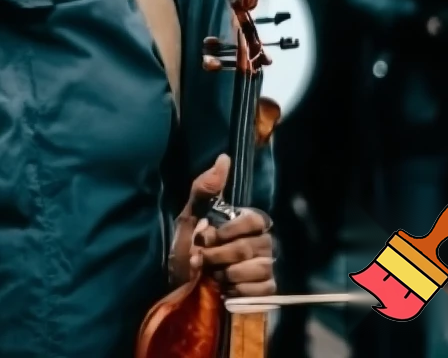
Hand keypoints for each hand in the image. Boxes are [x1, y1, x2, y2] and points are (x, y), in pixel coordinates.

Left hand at [171, 154, 274, 296]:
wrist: (181, 283)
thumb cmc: (186, 244)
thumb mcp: (189, 215)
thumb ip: (205, 188)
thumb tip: (224, 157)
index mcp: (246, 221)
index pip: (254, 220)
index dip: (229, 231)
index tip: (206, 237)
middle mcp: (262, 241)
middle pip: (249, 247)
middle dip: (218, 255)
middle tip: (201, 258)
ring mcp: (266, 265)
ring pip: (256, 269)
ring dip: (225, 274)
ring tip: (212, 273)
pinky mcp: (267, 289)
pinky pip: (261, 290)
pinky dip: (238, 291)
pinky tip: (225, 287)